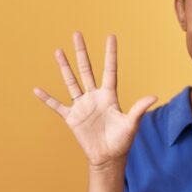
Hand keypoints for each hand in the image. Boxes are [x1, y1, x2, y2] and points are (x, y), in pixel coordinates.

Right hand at [33, 32, 156, 169]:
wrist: (108, 157)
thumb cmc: (122, 141)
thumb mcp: (131, 124)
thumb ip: (138, 109)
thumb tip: (154, 96)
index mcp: (109, 95)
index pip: (109, 70)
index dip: (110, 53)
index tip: (110, 36)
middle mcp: (94, 96)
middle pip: (86, 69)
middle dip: (82, 52)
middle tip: (77, 33)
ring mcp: (82, 106)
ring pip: (71, 81)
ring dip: (64, 67)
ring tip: (58, 51)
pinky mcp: (72, 118)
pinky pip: (57, 105)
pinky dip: (47, 98)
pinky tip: (37, 90)